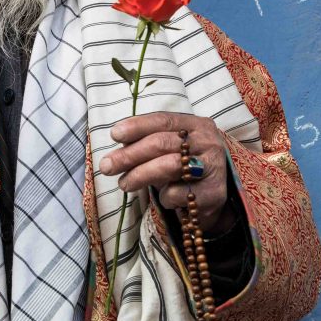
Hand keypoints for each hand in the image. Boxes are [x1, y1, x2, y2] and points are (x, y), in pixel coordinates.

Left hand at [98, 111, 231, 232]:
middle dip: (130, 155)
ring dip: (140, 175)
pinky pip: (178, 193)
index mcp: (197, 125)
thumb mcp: (169, 152)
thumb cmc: (185, 171)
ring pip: (169, 166)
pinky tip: (166, 199)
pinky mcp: (213, 192)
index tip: (114, 134)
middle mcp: (208, 142)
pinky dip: (164, 198)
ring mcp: (213, 166)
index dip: (138, 126)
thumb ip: (147, 144)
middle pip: (162, 143)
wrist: (213, 200)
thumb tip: (118, 143)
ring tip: (124, 184)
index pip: (164, 120)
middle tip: (107, 166)